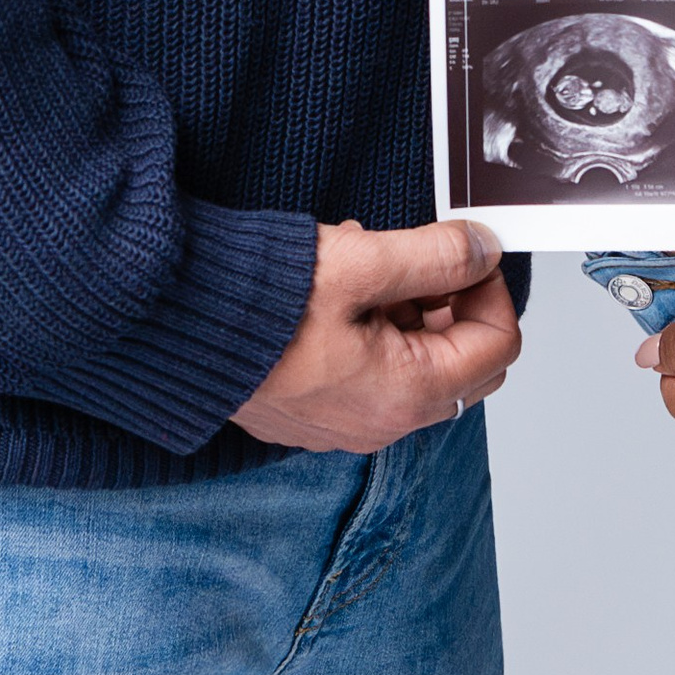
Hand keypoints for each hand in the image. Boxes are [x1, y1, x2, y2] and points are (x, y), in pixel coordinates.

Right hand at [232, 220, 520, 452]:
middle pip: (464, 363)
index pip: (497, 344)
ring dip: (410, 311)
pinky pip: (374, 373)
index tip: (466, 251)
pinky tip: (338, 289)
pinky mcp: (318, 413)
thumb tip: (483, 250)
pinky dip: (373, 329)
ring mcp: (348, 424)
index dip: (489, 288)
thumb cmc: (259, 305)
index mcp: (405, 393)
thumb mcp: (360, 263)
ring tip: (365, 263)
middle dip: (455, 305)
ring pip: (418, 366)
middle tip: (423, 259)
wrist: (177, 326)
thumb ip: (435, 256)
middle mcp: (382, 423)